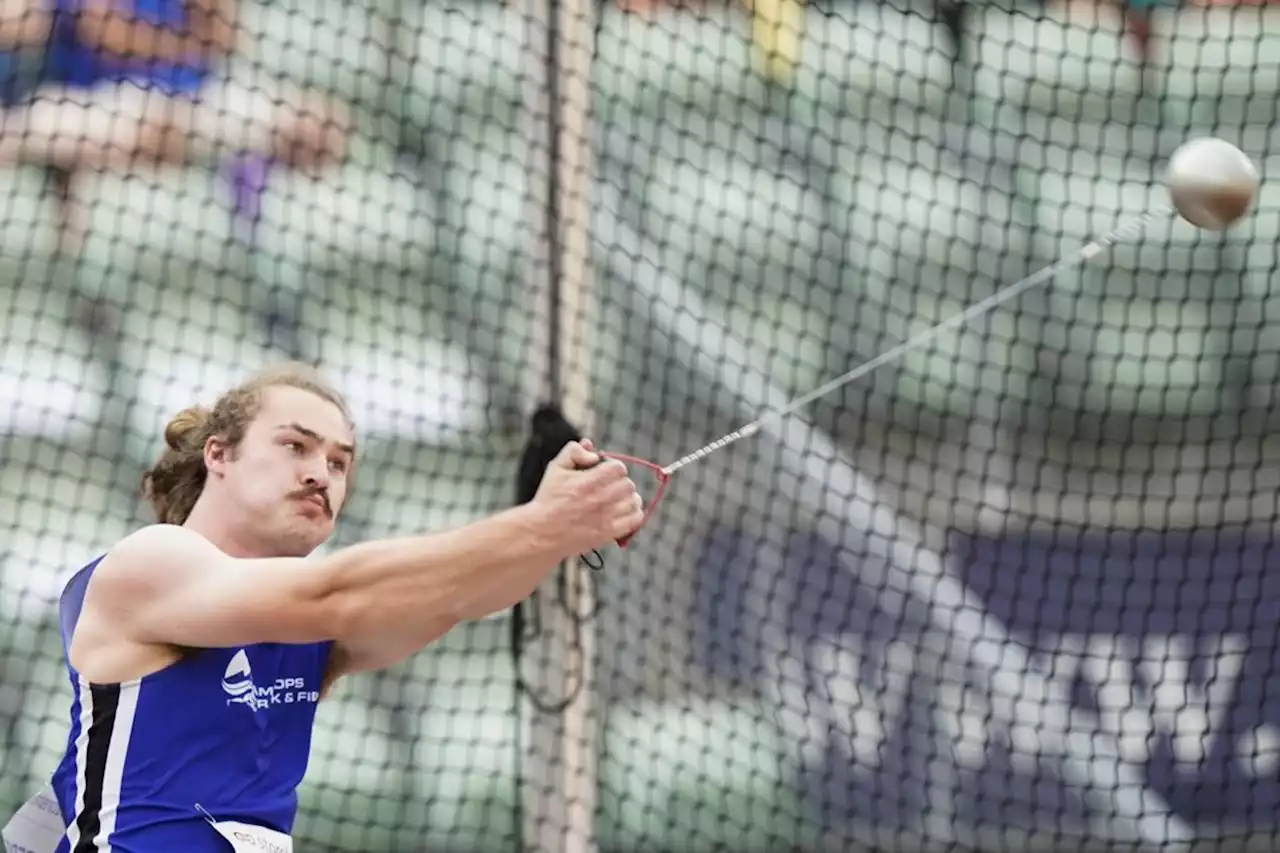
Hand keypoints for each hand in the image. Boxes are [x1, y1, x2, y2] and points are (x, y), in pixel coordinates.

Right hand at [533, 439, 643, 555]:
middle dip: (620, 482)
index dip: (613, 467)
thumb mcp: (556, 468)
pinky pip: (635, 520)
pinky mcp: (608, 533)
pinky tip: (623, 512)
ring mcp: (606, 518)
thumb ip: (574, 451)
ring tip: (618, 499)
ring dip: (628, 498)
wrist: (542, 532)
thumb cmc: (549, 498)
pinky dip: (633, 514)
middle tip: (610, 486)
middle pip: (628, 484)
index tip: (605, 472)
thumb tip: (593, 451)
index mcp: (588, 482)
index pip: (618, 467)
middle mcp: (600, 500)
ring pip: (634, 501)